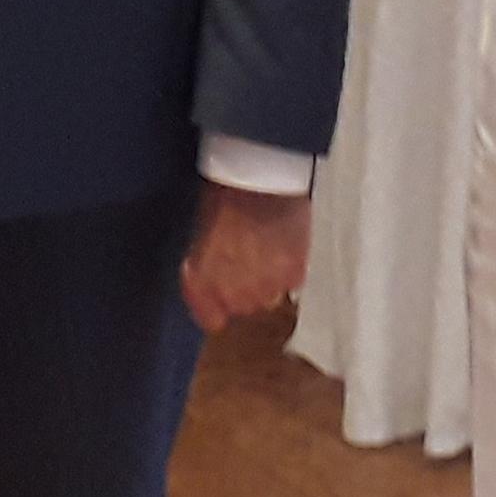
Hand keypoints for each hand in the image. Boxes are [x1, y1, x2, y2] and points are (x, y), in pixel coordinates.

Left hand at [179, 182, 311, 332]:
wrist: (260, 177)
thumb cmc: (222, 196)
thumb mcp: (201, 233)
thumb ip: (205, 265)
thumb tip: (211, 274)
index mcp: (202, 286)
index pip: (211, 319)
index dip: (216, 303)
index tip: (220, 288)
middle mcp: (232, 296)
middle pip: (243, 307)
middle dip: (244, 286)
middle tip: (246, 255)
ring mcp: (265, 290)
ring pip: (269, 297)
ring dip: (268, 280)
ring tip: (266, 247)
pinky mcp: (294, 278)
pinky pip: (291, 282)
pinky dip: (289, 267)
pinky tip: (283, 241)